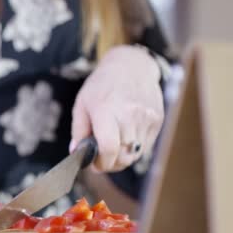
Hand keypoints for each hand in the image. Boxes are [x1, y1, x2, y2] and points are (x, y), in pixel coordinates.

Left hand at [70, 45, 163, 171]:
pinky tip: (124, 139)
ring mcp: (146, 118)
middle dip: (110, 164)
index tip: (94, 165)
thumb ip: (79, 131)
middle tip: (101, 160)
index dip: (101, 163)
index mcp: (106, 111)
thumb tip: (76, 153)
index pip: (109, 148)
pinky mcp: (157, 120)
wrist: (131, 66)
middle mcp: (129, 115)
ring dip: (122, 158)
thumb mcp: (82, 104)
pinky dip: (133, 149)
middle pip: (123, 156)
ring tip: (112, 150)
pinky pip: (145, 146)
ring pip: (135, 154)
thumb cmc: (102, 86)